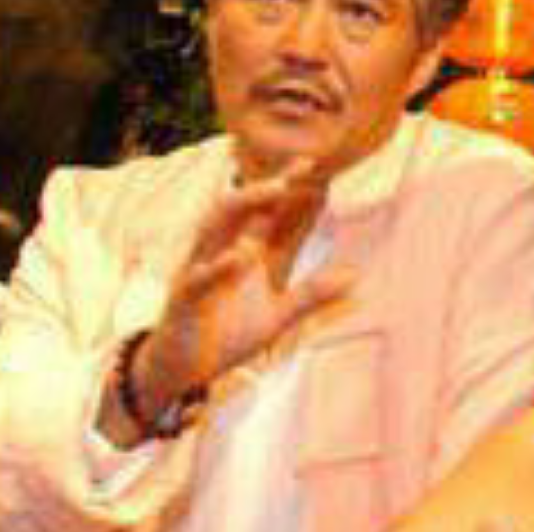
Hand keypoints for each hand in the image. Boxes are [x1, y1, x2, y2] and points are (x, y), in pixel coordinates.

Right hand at [105, 160, 350, 442]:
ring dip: (244, 207)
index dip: (286, 188)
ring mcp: (199, 273)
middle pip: (240, 210)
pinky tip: (239, 256)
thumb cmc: (225, 337)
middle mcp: (219, 253)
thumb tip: (354, 277)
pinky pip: (199, 278)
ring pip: (215, 230)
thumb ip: (311, 295)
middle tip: (297, 169)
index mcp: (243, 254)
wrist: (180, 371)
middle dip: (266, 186)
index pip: (265, 214)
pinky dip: (219, 267)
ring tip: (275, 190)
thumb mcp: (276, 317)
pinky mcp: (185, 300)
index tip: (312, 162)